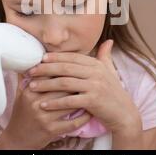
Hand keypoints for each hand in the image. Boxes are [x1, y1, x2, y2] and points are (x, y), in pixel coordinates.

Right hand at [0, 74, 92, 148]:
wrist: (17, 139)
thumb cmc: (21, 114)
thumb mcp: (21, 94)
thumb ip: (27, 77)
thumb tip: (33, 58)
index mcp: (30, 91)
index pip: (50, 74)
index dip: (65, 70)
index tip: (78, 66)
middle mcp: (36, 103)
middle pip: (62, 88)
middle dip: (77, 83)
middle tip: (89, 78)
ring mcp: (44, 117)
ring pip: (69, 104)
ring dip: (82, 99)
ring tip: (93, 93)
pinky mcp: (51, 130)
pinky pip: (72, 123)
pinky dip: (83, 118)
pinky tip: (90, 113)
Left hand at [26, 40, 141, 133]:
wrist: (124, 114)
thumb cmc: (115, 93)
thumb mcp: (110, 71)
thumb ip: (105, 56)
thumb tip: (108, 41)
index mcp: (96, 64)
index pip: (72, 57)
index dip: (55, 57)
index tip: (40, 58)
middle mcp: (96, 72)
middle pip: (65, 67)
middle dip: (45, 69)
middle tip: (31, 71)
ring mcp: (95, 86)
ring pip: (64, 82)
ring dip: (46, 84)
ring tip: (32, 87)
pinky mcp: (93, 100)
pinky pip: (69, 100)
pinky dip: (55, 102)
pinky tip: (44, 104)